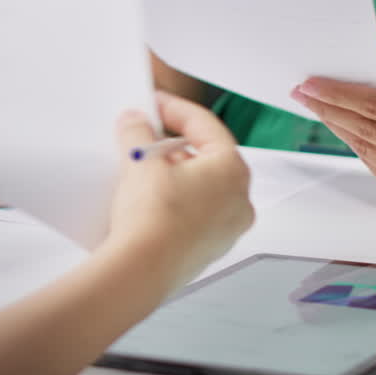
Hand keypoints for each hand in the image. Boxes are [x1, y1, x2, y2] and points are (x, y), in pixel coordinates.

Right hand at [109, 93, 253, 278]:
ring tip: (140, 169)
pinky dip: (174, 201)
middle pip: (204, 156)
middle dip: (172, 144)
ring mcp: (226, 228)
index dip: (174, 109)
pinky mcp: (207, 248)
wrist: (140, 270)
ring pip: (200, 187)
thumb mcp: (140, 161)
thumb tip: (136, 123)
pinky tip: (146, 200)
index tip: (154, 104)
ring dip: (173, 173)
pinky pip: (193, 213)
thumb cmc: (153, 219)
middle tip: (144, 136)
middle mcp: (239, 199)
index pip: (204, 125)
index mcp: (232, 170)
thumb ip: (138, 132)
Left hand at [292, 67, 375, 197]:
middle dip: (327, 108)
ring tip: (315, 106)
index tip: (308, 84)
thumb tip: (335, 84)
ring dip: (334, 125)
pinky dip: (351, 141)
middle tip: (301, 92)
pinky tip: (339, 125)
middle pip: (364, 129)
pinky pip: (369, 161)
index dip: (338, 95)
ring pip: (362, 147)